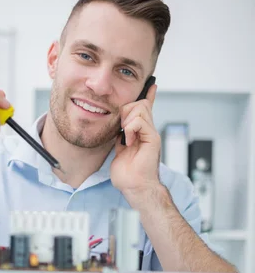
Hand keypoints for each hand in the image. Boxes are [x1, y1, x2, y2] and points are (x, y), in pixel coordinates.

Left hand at [110, 83, 161, 209]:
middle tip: (122, 130)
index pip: (147, 108)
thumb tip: (118, 126)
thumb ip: (121, 136)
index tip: (152, 86)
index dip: (148, 96)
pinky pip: (140, 121)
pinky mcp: (153, 138)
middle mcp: (149, 131)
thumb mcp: (120, 149)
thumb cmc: (128, 174)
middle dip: (126, 111)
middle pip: (139, 104)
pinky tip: (129, 141)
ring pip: (139, 108)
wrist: (135, 187)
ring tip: (126, 138)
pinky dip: (131, 129)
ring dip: (127, 121)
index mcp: (141, 132)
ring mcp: (152, 134)